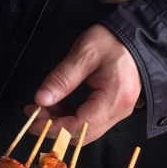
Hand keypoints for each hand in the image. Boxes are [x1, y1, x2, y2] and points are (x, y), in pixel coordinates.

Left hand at [26, 24, 141, 142]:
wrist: (135, 34)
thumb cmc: (111, 40)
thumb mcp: (83, 55)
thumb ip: (61, 79)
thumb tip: (40, 100)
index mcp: (114, 99)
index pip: (80, 126)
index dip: (53, 127)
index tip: (31, 121)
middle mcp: (120, 111)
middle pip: (84, 133)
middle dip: (55, 127)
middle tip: (32, 114)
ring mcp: (119, 110)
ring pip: (86, 129)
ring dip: (62, 122)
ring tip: (41, 107)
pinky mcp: (115, 106)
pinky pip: (91, 120)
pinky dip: (71, 116)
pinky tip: (57, 106)